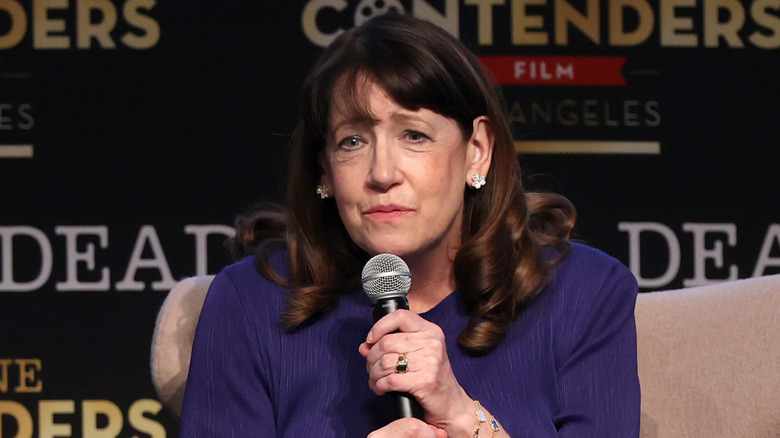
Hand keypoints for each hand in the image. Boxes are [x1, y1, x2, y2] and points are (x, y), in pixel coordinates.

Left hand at [358, 310, 472, 433]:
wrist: (451, 405)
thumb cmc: (431, 378)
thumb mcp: (416, 355)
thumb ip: (390, 347)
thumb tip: (364, 347)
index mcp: (430, 331)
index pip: (400, 316)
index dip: (380, 326)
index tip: (371, 340)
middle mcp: (432, 343)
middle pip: (387, 342)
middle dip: (372, 358)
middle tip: (371, 368)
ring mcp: (431, 362)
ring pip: (386, 362)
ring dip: (374, 374)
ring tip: (375, 380)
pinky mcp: (425, 381)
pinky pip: (391, 380)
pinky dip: (380, 386)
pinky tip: (381, 389)